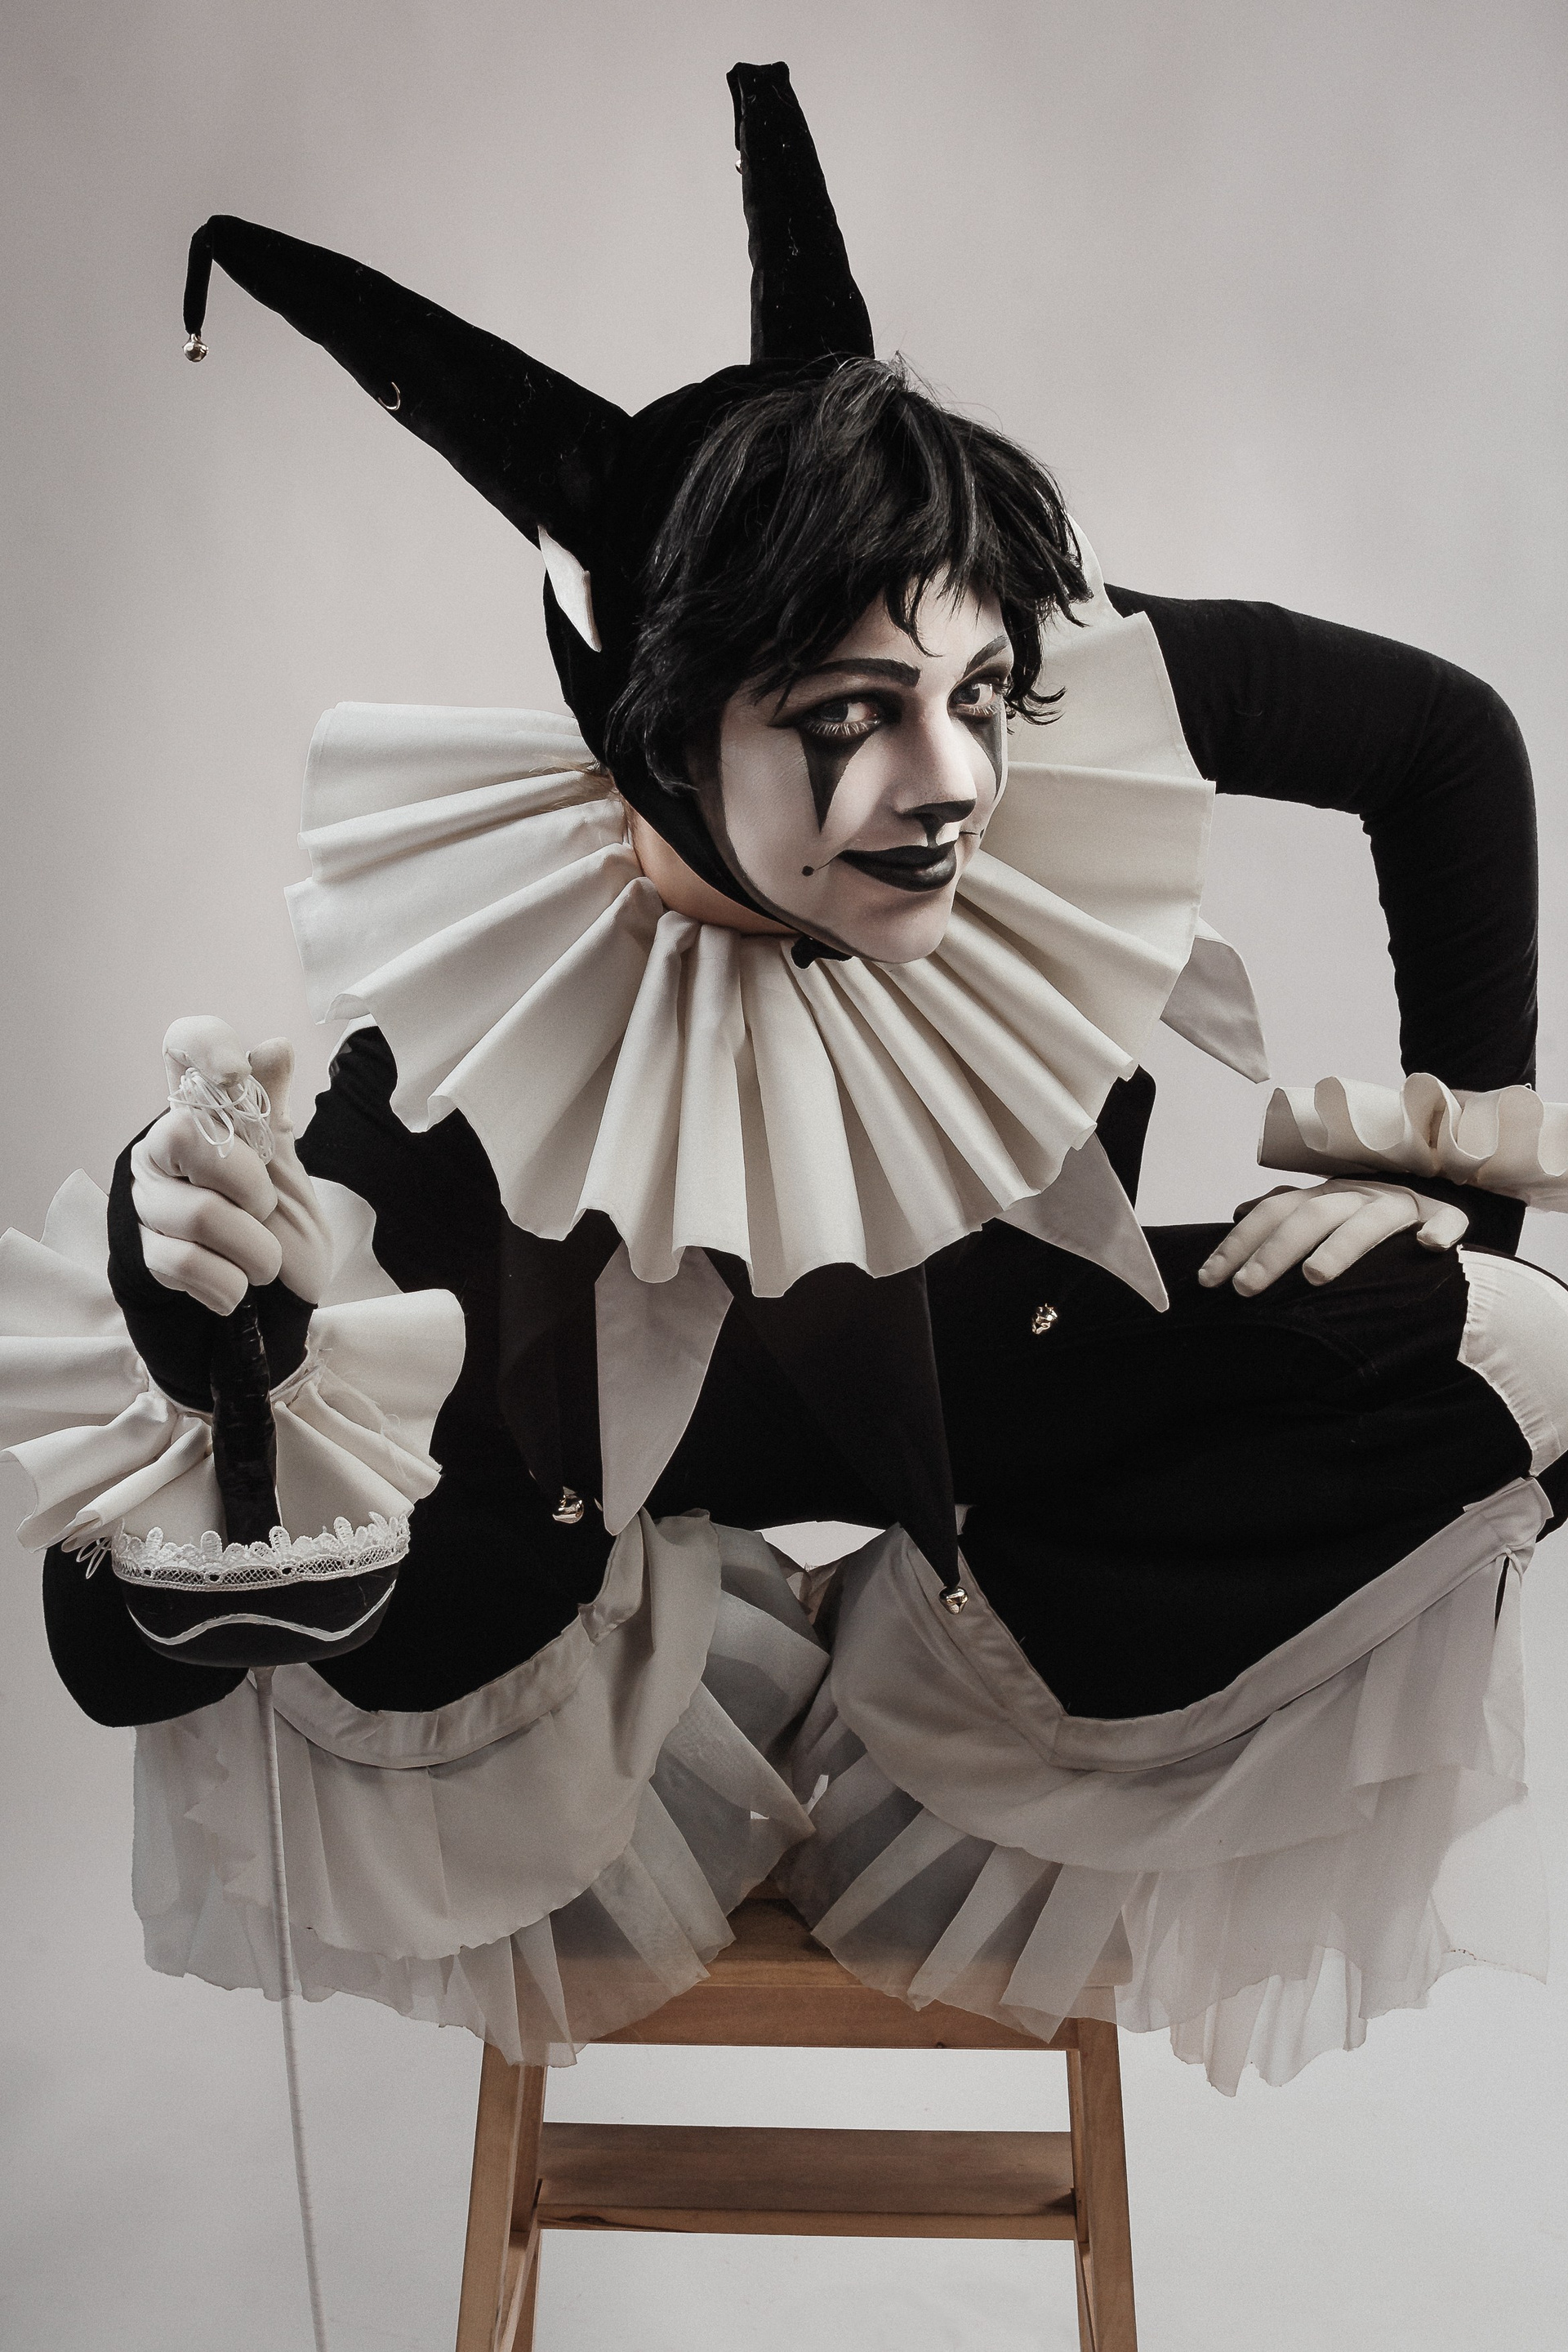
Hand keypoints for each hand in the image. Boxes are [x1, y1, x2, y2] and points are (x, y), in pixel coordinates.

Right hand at [131, 1017, 333, 1315]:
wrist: (277, 1306)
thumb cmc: (282, 1226)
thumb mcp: (289, 1168)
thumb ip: (272, 1111)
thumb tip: (275, 1048)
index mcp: (203, 1111)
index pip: (182, 1045)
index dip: (204, 1046)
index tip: (235, 1076)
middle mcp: (165, 1145)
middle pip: (184, 1135)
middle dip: (248, 1183)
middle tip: (265, 1208)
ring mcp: (150, 1198)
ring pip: (199, 1213)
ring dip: (253, 1248)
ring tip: (264, 1262)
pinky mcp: (143, 1252)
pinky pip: (184, 1262)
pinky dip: (229, 1283)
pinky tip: (237, 1287)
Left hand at [1196, 1179, 1468, 1296]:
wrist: (1440, 1184)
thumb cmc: (1369, 1211)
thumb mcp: (1326, 1206)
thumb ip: (1284, 1210)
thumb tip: (1237, 1212)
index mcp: (1325, 1195)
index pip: (1273, 1213)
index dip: (1238, 1243)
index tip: (1207, 1278)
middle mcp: (1357, 1195)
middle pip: (1310, 1217)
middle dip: (1274, 1252)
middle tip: (1244, 1288)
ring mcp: (1402, 1204)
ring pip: (1370, 1221)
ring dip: (1342, 1246)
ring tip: (1314, 1275)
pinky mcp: (1444, 1216)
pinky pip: (1446, 1222)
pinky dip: (1438, 1232)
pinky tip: (1427, 1247)